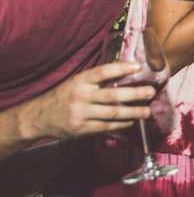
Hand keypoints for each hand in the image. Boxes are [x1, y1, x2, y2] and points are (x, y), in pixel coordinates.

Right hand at [25, 62, 155, 139]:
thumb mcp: (76, 82)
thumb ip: (96, 81)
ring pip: (113, 113)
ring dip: (133, 112)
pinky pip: (106, 126)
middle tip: (151, 92)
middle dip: (135, 93)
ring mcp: (81, 114)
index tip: (138, 67)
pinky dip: (121, 124)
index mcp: (79, 81)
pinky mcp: (82, 129)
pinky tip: (131, 122)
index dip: (121, 68)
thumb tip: (125, 74)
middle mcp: (81, 96)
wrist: (38, 117)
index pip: (102, 72)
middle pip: (113, 95)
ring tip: (147, 111)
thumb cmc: (63, 96)